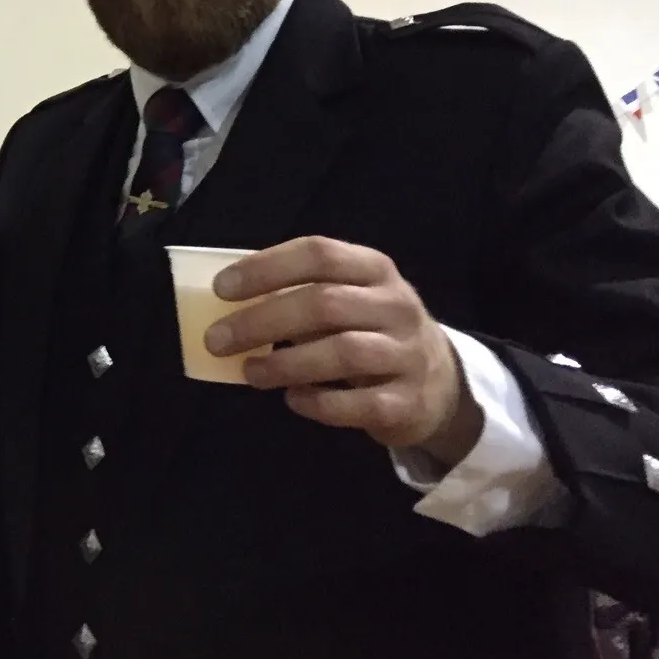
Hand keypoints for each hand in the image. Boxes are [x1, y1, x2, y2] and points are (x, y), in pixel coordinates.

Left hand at [205, 236, 482, 463]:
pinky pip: (356, 403)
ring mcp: (407, 354)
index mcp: (376, 270)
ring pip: (342, 352)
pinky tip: (293, 399)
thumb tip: (232, 305)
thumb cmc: (375, 332)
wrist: (441, 384)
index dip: (267, 267)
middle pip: (324, 303)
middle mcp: (396, 306)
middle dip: (263, 320)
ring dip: (285, 363)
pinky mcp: (407, 403)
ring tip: (251, 372)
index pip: (320, 254)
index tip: (222, 288)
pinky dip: (317, 402)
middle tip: (217, 340)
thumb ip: (305, 294)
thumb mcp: (353, 299)